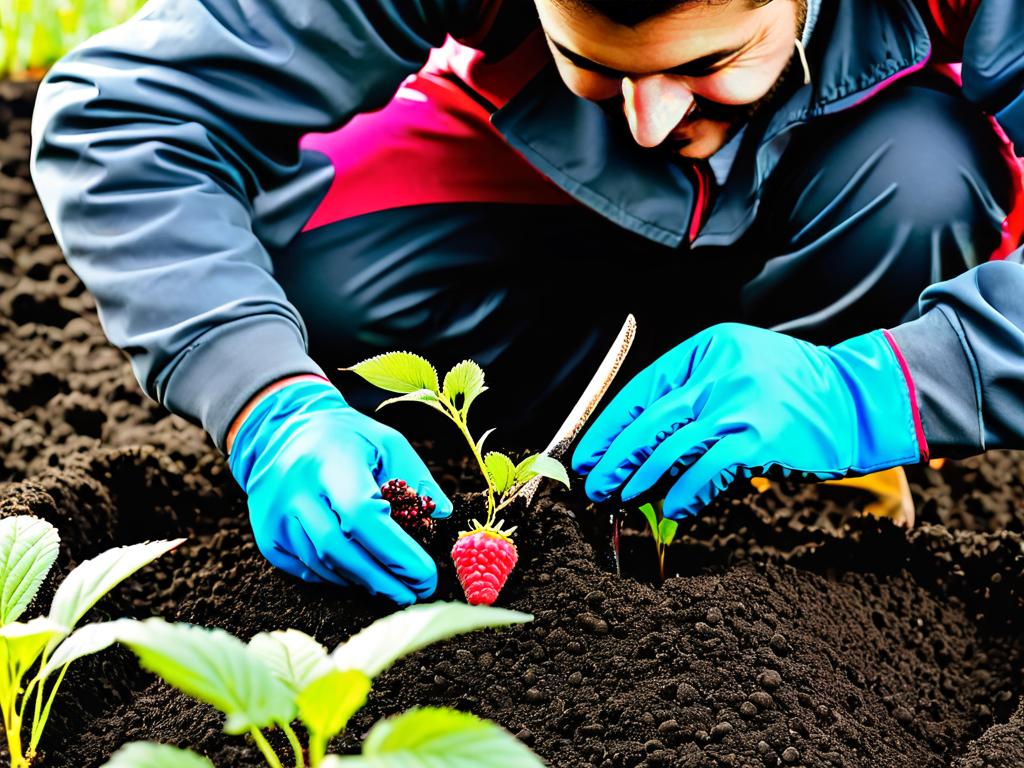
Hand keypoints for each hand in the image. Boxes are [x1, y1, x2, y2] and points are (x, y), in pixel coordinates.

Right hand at [228, 377, 451, 603]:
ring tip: (394, 589)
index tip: (426, 574)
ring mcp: (275, 515)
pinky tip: (362, 578)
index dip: (396, 553)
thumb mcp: (386, 442)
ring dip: (362, 583)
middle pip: (340, 550)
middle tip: (415, 593)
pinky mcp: (267, 536)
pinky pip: (305, 569)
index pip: (362, 516)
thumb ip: (416, 476)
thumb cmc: (346, 438)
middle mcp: (295, 489)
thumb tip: (442, 513)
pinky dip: (337, 579)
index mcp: (330, 461)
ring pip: (322, 565)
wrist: (281, 430)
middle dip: (383, 579)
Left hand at [572, 323, 925, 518]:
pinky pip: (707, 470)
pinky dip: (685, 493)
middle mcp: (721, 369)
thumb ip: (696, 397)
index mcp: (709, 347)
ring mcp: (741, 402)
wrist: (859, 400)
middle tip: (594, 483)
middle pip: (652, 420)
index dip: (611, 425)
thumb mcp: (740, 372)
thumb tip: (642, 447)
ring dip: (641, 479)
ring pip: (673, 447)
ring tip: (620, 499)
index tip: (588, 451)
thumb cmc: (794, 393)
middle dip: (616, 457)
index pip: (644, 388)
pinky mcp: (760, 437)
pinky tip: (672, 509)